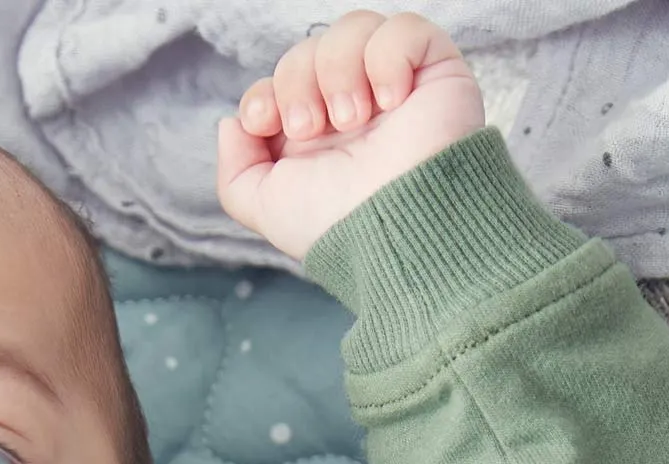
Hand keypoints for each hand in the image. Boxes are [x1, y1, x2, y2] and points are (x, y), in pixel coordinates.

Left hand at [217, 11, 484, 260]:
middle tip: (311, 127)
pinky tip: (392, 100)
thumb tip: (231, 125)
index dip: (266, 92)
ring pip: (352, 28)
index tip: (264, 122)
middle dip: (298, 81)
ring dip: (338, 68)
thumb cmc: (339, 227)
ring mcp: (397, 89)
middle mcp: (357, 110)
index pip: (283, 81)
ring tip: (354, 118)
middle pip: (309, 49)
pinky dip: (388, 56)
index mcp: (321, 139)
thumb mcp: (266, 207)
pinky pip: (404, 28)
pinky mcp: (436, 74)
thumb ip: (236, 172)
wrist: (397, 229)